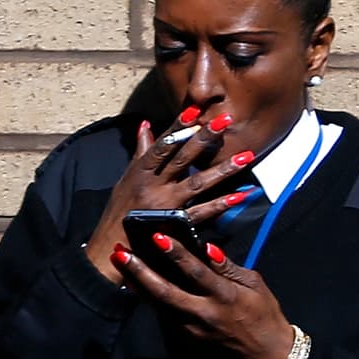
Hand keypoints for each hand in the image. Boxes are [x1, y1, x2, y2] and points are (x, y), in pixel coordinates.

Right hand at [83, 111, 263, 285]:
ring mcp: (164, 205)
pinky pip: (201, 213)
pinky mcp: (174, 225)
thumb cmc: (120, 211)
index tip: (195, 109)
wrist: (111, 249)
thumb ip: (141, 152)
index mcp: (141, 171)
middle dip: (204, 138)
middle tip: (225, 121)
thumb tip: (146, 124)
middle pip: (182, 158)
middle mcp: (152, 185)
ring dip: (223, 170)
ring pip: (197, 183)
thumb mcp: (126, 178)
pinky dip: (221, 204)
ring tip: (246, 157)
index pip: (163, 143)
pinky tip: (240, 196)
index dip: (179, 126)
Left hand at [118, 231, 298, 358]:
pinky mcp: (187, 338)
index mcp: (225, 297)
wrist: (266, 355)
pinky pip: (163, 313)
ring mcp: (192, 329)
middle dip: (140, 271)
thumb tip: (207, 248)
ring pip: (157, 304)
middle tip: (120, 252)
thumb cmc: (264, 315)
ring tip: (119, 262)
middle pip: (165, 291)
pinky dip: (148, 296)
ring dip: (136, 282)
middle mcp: (205, 314)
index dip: (176, 254)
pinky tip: (135, 282)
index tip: (158, 237)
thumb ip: (227, 267)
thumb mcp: (254, 285)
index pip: (196, 272)